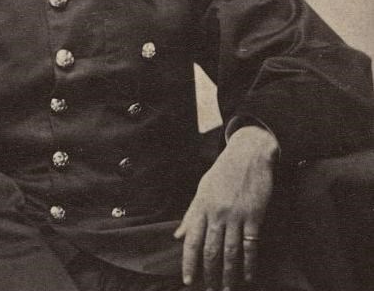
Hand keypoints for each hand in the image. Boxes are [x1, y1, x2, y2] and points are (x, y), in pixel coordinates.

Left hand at [174, 125, 277, 290]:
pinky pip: (250, 245)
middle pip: (211, 250)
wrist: (248, 155)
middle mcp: (217, 213)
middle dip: (209, 274)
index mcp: (202, 206)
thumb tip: (178, 235)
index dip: (189, 262)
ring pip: (230, 252)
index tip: (188, 279)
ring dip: (229, 274)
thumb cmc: (223, 171)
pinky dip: (249, 263)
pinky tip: (248, 276)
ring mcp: (236, 215)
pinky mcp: (254, 216)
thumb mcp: (203, 188)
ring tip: (227, 289)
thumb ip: (191, 213)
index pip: (192, 240)